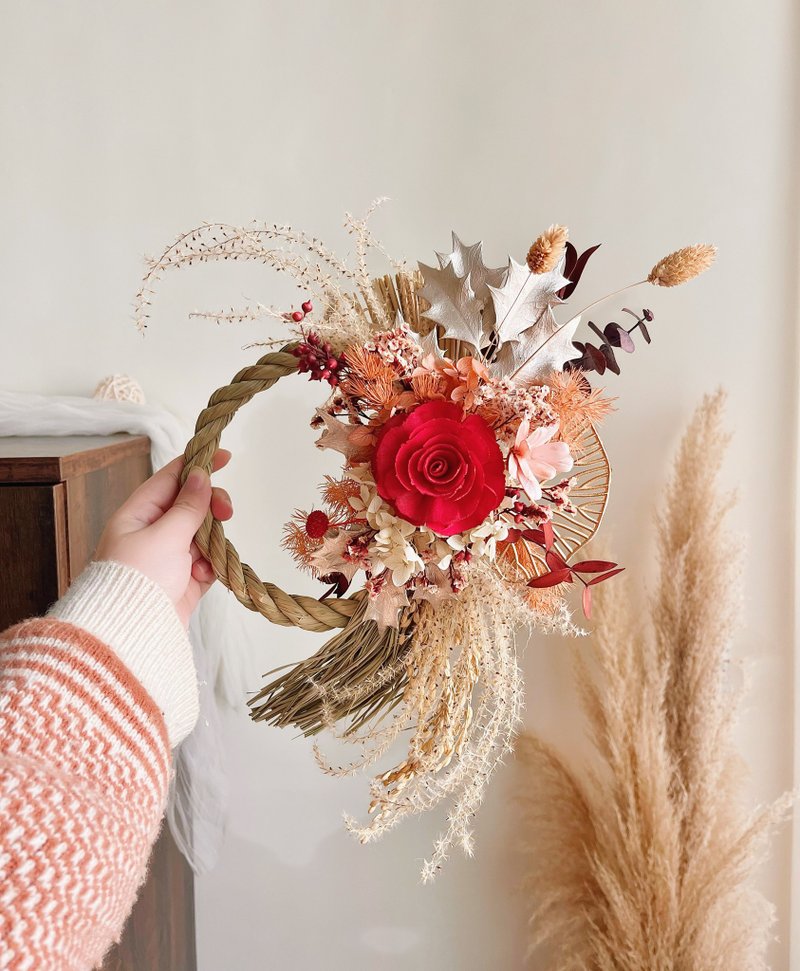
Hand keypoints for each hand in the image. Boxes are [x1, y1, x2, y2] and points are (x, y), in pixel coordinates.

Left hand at [95, 450, 233, 626]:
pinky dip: (210, 567)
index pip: (171, 478)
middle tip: (226, 513)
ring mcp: (168, 558)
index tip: (225, 455)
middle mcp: (151, 533)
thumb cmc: (138, 581)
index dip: (197, 464)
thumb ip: (188, 506)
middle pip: (191, 506)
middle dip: (211, 508)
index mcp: (137, 515)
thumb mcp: (165, 536)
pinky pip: (206, 563)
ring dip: (210, 542)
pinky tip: (203, 576)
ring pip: (203, 535)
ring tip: (206, 558)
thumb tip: (200, 474)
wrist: (132, 636)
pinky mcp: (182, 582)